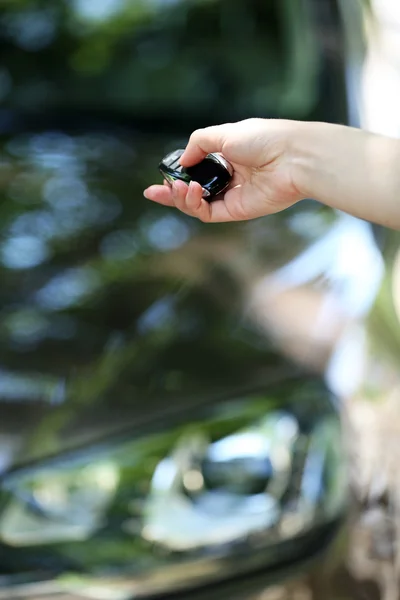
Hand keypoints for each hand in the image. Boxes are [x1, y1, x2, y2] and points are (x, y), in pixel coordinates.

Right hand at [143, 118, 305, 222]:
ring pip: (198, 204)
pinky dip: (195, 205)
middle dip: (172, 192)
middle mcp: (229, 177)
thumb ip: (199, 144)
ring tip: (180, 188)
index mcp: (227, 156)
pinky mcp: (237, 211)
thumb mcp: (224, 133)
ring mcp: (232, 195)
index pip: (196, 169)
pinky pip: (208, 213)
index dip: (177, 175)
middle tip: (156, 191)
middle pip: (193, 191)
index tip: (161, 177)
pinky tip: (191, 191)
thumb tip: (182, 161)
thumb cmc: (265, 139)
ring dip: (181, 198)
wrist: (293, 157)